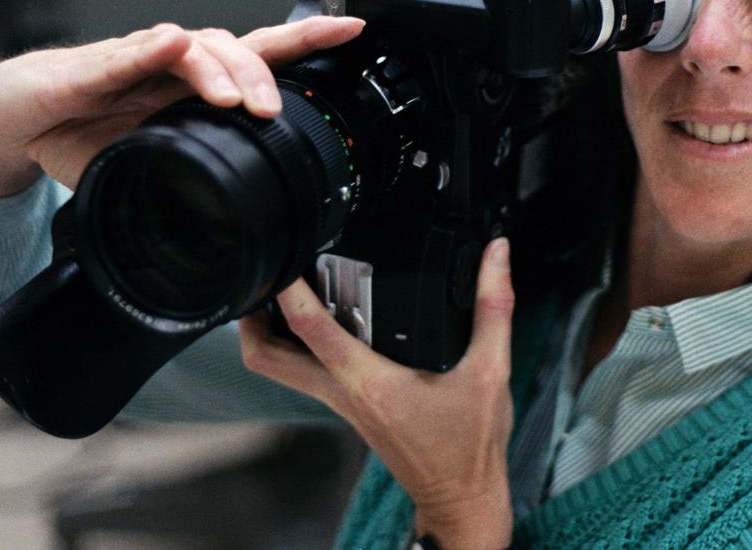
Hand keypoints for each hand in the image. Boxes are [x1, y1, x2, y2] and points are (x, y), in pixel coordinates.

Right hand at [0, 16, 364, 194]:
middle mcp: (178, 63)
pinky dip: (154, 50)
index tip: (352, 29)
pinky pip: (131, 52)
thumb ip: (187, 181)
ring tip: (233, 98)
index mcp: (197, 85)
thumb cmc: (86, 130)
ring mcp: (141, 58)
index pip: (261, 55)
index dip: (307, 40)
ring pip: (196, 48)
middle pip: (237, 50)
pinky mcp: (99, 64)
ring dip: (220, 70)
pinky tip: (171, 47)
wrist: (19, 116)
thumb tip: (225, 227)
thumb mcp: (150, 166)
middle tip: (272, 110)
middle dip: (264, 75)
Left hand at [239, 238, 516, 549]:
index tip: (287, 258)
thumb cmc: (470, 445)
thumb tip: (497, 255)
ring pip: (280, 369)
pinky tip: (324, 320)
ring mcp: (342, 404)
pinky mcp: (349, 408)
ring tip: (284, 291)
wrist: (461, 496)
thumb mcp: (491, 370)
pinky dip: (300, 346)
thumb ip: (493, 306)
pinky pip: (306, 374)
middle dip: (254, 317)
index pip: (311, 330)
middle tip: (264, 277)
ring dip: (270, 332)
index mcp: (371, 383)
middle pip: (267, 359)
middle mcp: (345, 394)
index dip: (290, 292)